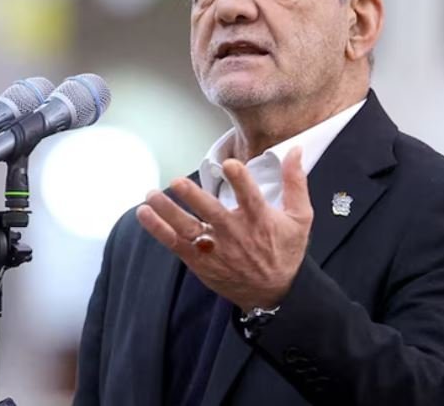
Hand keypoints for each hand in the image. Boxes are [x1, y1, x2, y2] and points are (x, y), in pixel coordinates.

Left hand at [136, 146, 313, 310]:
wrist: (274, 293)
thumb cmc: (285, 251)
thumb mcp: (300, 217)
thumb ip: (295, 182)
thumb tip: (295, 150)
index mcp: (259, 220)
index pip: (250, 197)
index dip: (240, 180)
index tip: (229, 164)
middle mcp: (235, 234)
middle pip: (212, 213)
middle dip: (193, 197)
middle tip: (177, 182)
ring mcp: (215, 249)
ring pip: (188, 228)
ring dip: (168, 211)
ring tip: (152, 194)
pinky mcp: (200, 261)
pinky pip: (175, 243)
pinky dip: (158, 229)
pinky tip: (144, 212)